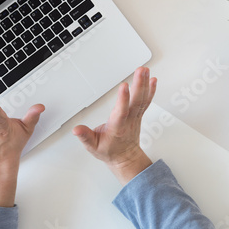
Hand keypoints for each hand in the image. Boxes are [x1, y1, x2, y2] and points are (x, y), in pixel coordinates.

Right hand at [73, 67, 156, 184]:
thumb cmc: (110, 151)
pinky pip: (146, 101)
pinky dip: (151, 90)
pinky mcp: (139, 114)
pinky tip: (152, 80)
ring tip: (145, 70)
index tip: (124, 86)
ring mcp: (136, 117)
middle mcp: (129, 120)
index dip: (123, 99)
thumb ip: (85, 137)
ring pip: (142, 99)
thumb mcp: (93, 146)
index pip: (121, 112)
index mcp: (117, 127)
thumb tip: (77, 130)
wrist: (125, 157)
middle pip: (135, 101)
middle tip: (140, 70)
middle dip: (139, 85)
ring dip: (144, 84)